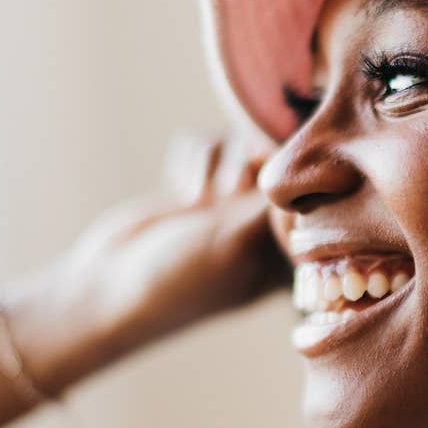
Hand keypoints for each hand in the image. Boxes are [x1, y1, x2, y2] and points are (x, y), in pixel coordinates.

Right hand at [1, 131, 290, 388]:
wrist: (106, 285)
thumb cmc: (177, 278)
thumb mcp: (236, 242)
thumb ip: (276, 203)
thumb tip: (307, 166)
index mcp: (292, 251)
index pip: (321, 196)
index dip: (296, 185)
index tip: (262, 202)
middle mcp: (269, 223)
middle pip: (287, 157)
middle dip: (255, 164)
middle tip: (228, 194)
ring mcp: (236, 200)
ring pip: (248, 141)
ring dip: (220, 162)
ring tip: (201, 200)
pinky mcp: (205, 182)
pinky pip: (214, 141)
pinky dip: (195, 158)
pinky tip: (182, 193)